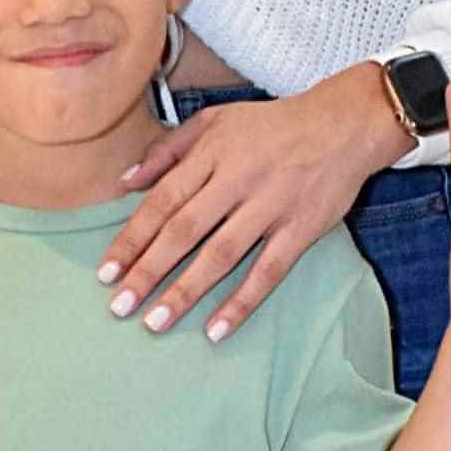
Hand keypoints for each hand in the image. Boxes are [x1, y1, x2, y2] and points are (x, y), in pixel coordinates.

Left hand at [98, 64, 395, 340]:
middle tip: (120, 307)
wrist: (343, 124)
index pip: (162, 202)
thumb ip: (167, 149)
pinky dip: (242, 302)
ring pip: (221, 255)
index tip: (106, 272)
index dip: (132, 239)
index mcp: (212, 154)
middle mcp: (237, 180)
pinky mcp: (301, 229)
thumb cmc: (272, 125)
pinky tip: (216, 330)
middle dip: (148, 272)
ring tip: (156, 323)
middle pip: (184, 232)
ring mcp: (270, 206)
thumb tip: (125, 181)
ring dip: (186, 291)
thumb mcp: (215, 120)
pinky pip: (268, 271)